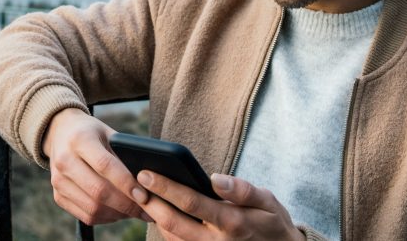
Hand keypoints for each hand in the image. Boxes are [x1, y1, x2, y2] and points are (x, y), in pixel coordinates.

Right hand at [42, 108, 152, 224]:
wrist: (60, 133)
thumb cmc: (92, 133)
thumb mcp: (108, 133)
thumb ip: (124, 153)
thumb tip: (148, 181)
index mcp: (80, 139)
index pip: (105, 166)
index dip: (126, 183)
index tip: (144, 196)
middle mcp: (65, 160)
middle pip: (98, 191)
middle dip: (126, 204)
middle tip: (147, 209)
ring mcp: (58, 181)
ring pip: (92, 207)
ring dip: (118, 214)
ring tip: (135, 211)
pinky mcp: (57, 196)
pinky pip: (85, 215)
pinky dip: (106, 218)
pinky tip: (119, 212)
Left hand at [137, 171, 304, 240]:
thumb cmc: (271, 222)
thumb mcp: (267, 201)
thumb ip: (243, 189)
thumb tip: (216, 178)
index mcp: (232, 222)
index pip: (191, 203)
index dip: (165, 187)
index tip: (146, 173)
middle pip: (173, 223)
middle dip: (151, 202)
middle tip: (135, 183)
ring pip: (171, 237)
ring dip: (154, 216)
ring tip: (142, 194)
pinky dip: (164, 228)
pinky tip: (158, 211)